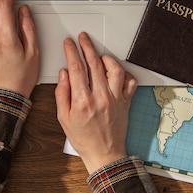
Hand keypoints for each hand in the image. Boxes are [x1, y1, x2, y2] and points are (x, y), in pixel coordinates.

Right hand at [55, 32, 137, 173]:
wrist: (104, 154)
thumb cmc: (83, 138)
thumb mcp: (63, 118)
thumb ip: (62, 94)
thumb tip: (64, 74)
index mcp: (82, 101)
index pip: (77, 68)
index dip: (72, 51)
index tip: (69, 43)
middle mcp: (101, 97)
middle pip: (94, 63)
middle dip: (87, 46)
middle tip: (83, 38)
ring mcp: (115, 99)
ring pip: (115, 69)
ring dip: (106, 58)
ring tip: (99, 54)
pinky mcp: (126, 102)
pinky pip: (130, 82)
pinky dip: (124, 73)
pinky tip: (116, 71)